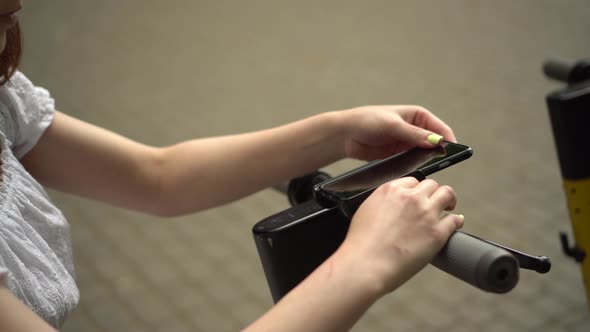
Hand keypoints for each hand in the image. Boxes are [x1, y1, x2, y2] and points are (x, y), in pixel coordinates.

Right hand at [335, 177, 463, 295]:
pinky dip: (456, 221)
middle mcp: (411, 198)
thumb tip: (391, 207)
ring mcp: (426, 214)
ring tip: (449, 207)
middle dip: (432, 193)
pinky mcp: (437, 233)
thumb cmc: (361, 243)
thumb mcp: (366, 210)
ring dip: (449, 200)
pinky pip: (455, 220)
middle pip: (431, 185)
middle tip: (433, 202)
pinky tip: (455, 224)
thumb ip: (383, 203)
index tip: (417, 197)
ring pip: (447, 194)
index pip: (412, 181)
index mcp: (391, 190)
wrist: (367, 264)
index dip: (416, 190)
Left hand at [338, 105, 456, 159]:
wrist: (346, 134)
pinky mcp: (399, 155)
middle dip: (438, 152)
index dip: (448, 140)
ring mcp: (407, 143)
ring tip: (427, 166)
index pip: (440, 128)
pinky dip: (416, 166)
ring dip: (427, 160)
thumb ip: (414, 134)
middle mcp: (416, 129)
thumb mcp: (393, 126)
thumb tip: (436, 140)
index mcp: (418, 116)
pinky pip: (413, 161)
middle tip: (441, 163)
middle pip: (435, 143)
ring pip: (425, 154)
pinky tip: (415, 170)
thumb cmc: (367, 120)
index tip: (452, 152)